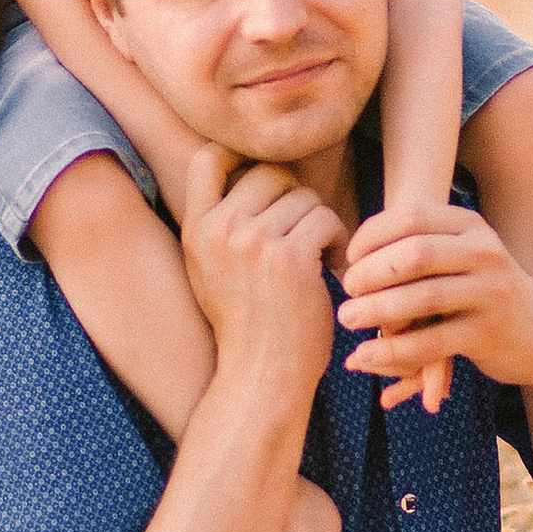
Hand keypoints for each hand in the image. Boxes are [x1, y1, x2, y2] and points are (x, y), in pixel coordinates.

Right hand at [180, 148, 345, 409]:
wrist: (261, 375)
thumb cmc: (246, 323)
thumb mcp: (209, 269)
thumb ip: (219, 222)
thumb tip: (241, 163)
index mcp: (196, 229)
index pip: (209, 157)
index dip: (241, 156)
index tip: (268, 184)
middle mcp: (219, 230)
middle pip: (271, 172)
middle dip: (295, 198)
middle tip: (301, 235)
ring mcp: (253, 243)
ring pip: (305, 196)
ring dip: (319, 223)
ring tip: (314, 258)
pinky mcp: (290, 260)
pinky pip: (325, 220)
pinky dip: (336, 242)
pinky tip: (328, 269)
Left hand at [335, 202, 532, 394]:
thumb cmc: (483, 289)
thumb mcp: (463, 254)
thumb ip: (422, 244)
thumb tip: (356, 249)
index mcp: (471, 226)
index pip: (411, 216)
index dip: (372, 236)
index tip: (350, 259)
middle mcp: (485, 253)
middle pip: (415, 253)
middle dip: (371, 272)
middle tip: (347, 290)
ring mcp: (490, 293)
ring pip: (423, 298)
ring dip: (376, 310)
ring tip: (348, 319)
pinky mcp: (487, 334)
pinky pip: (431, 342)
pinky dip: (393, 351)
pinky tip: (365, 356)